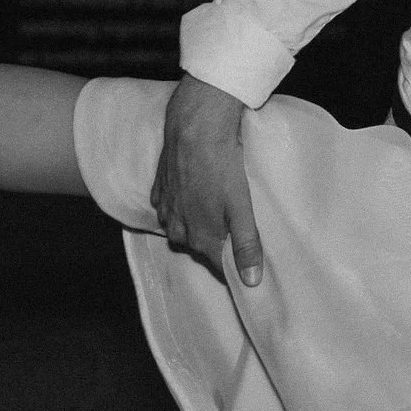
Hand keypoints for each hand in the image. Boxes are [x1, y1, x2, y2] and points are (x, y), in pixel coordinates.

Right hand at [150, 74, 264, 285]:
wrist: (194, 128)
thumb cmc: (223, 167)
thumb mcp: (241, 208)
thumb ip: (246, 245)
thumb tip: (251, 282)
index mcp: (199, 238)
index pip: (218, 265)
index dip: (234, 263)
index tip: (247, 258)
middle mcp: (176, 229)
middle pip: (200, 246)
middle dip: (217, 240)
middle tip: (235, 220)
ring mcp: (164, 209)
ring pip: (183, 228)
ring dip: (198, 222)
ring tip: (217, 203)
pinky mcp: (159, 190)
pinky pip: (171, 208)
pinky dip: (183, 205)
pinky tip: (196, 191)